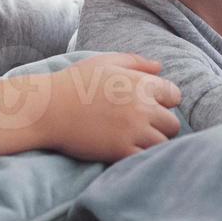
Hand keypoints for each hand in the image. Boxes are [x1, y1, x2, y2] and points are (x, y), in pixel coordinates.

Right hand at [0, 53, 181, 162]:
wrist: (47, 109)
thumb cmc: (73, 83)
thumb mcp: (104, 62)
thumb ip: (135, 62)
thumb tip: (159, 67)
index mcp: (141, 83)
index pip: (174, 95)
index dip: (164, 101)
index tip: (150, 106)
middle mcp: (142, 107)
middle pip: (173, 123)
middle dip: (162, 125)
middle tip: (143, 127)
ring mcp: (133, 130)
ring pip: (164, 143)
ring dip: (154, 143)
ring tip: (136, 140)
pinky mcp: (120, 151)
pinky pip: (146, 158)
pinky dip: (141, 157)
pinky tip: (127, 150)